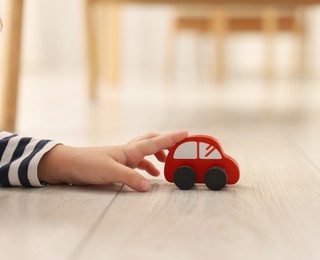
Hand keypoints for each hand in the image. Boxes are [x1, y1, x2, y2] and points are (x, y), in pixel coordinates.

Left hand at [38, 131, 187, 191]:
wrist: (67, 165)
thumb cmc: (87, 165)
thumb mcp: (110, 172)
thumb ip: (131, 178)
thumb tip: (150, 187)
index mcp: (129, 150)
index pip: (155, 142)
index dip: (172, 138)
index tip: (187, 133)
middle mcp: (128, 151)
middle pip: (151, 141)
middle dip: (165, 144)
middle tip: (176, 151)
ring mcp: (122, 157)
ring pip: (144, 152)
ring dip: (155, 156)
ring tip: (163, 166)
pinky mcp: (116, 164)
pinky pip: (136, 162)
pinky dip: (145, 166)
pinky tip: (146, 176)